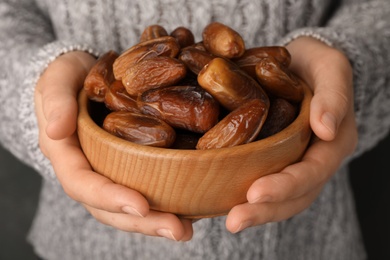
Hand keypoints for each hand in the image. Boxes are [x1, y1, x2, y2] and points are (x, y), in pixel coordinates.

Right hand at [34, 51, 192, 240]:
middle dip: (143, 222)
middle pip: (111, 209)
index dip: (109, 198)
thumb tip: (56, 130)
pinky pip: (146, 188)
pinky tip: (193, 207)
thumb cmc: (67, 78)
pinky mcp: (130, 165)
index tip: (140, 205)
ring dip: (158, 221)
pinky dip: (167, 201)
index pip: (82, 184)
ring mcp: (110, 172)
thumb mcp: (57, 81)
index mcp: (67, 156)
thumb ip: (55, 102)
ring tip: (187, 229)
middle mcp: (90, 172)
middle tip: (178, 230)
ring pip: (130, 207)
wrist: (83, 76)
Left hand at [225, 37, 357, 232]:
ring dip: (255, 212)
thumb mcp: (331, 68)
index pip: (312, 172)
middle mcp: (313, 161)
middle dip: (266, 210)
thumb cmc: (317, 64)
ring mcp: (293, 163)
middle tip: (235, 221)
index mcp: (332, 144)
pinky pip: (261, 180)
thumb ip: (333, 96)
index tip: (256, 193)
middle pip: (294, 196)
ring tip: (229, 221)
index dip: (286, 185)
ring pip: (279, 198)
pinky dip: (242, 194)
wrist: (301, 65)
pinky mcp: (273, 159)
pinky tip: (219, 201)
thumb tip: (325, 130)